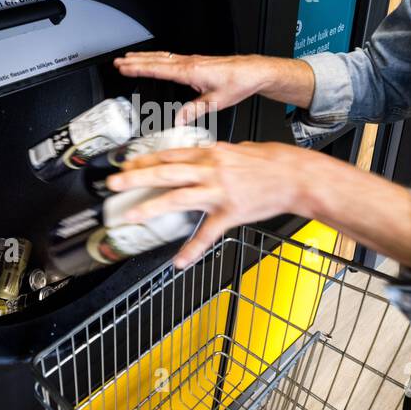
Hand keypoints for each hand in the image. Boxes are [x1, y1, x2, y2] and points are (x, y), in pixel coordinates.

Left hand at [105, 141, 326, 267]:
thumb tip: (201, 158)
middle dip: (136, 177)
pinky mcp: (230, 213)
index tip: (126, 163)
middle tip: (114, 183)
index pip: (170, 154)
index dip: (145, 159)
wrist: (296, 176)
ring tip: (131, 215)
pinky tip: (178, 260)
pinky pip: (207, 233)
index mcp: (211, 154)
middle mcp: (211, 170)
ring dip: (151, 206)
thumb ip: (216, 155)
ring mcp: (219, 192)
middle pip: (165, 172)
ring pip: (177, 198)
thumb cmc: (272, 162)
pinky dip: (191, 249)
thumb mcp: (239, 149)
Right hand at [113, 52, 314, 123]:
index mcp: (191, 71)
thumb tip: (178, 120)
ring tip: (130, 58)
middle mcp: (190, 63)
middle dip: (135, 60)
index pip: (158, 68)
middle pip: (156, 59)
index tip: (123, 67)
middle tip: (118, 61)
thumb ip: (194, 111)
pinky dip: (158, 57)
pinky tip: (155, 59)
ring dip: (145, 57)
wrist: (254, 71)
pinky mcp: (197, 62)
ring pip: (163, 56)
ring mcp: (193, 60)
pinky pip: (171, 57)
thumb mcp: (216, 102)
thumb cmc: (239, 82)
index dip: (138, 68)